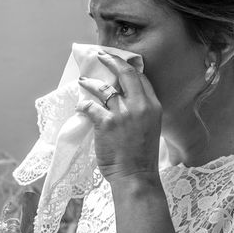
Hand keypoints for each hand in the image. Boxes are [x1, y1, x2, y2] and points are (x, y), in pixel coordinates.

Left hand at [77, 51, 161, 183]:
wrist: (136, 176)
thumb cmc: (142, 156)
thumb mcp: (150, 127)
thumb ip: (141, 111)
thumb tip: (124, 98)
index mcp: (153, 106)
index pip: (140, 78)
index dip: (127, 67)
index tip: (117, 63)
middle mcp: (140, 106)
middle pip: (125, 73)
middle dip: (111, 61)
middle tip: (100, 56)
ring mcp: (123, 113)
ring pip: (104, 88)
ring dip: (90, 83)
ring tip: (82, 82)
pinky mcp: (106, 123)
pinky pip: (90, 106)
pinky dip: (83, 106)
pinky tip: (80, 107)